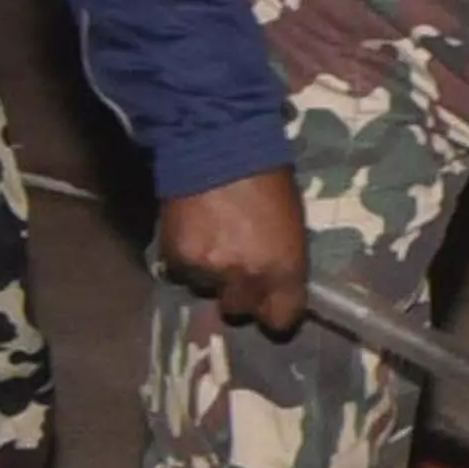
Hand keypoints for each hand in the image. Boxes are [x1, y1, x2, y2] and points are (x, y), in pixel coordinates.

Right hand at [161, 168, 312, 336]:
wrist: (219, 148)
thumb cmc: (269, 180)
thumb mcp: (293, 224)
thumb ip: (283, 260)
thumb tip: (276, 281)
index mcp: (284, 268)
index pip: (282, 319)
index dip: (277, 314)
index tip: (275, 306)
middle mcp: (245, 277)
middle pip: (240, 311)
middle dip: (242, 295)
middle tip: (241, 272)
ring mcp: (207, 270)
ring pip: (207, 290)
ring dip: (212, 275)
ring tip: (216, 242)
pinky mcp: (175, 257)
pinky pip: (182, 273)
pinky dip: (188, 261)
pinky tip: (196, 234)